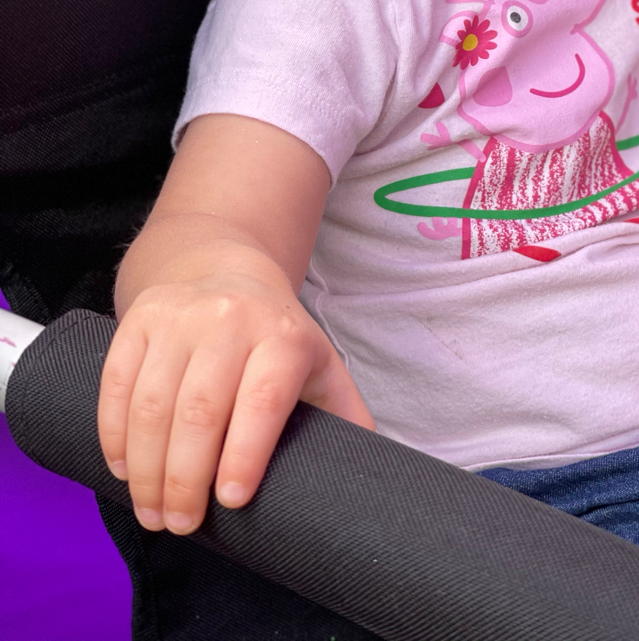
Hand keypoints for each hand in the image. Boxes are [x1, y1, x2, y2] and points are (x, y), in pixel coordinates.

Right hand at [97, 270, 373, 535]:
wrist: (228, 271)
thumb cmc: (278, 339)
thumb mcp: (321, 366)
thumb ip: (345, 417)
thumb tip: (368, 478)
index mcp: (282, 336)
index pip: (262, 399)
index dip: (245, 454)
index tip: (231, 502)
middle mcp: (230, 320)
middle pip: (199, 410)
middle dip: (185, 479)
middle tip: (181, 525)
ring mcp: (179, 316)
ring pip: (152, 403)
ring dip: (146, 469)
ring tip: (152, 512)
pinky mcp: (139, 319)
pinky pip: (116, 383)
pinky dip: (113, 434)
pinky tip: (122, 470)